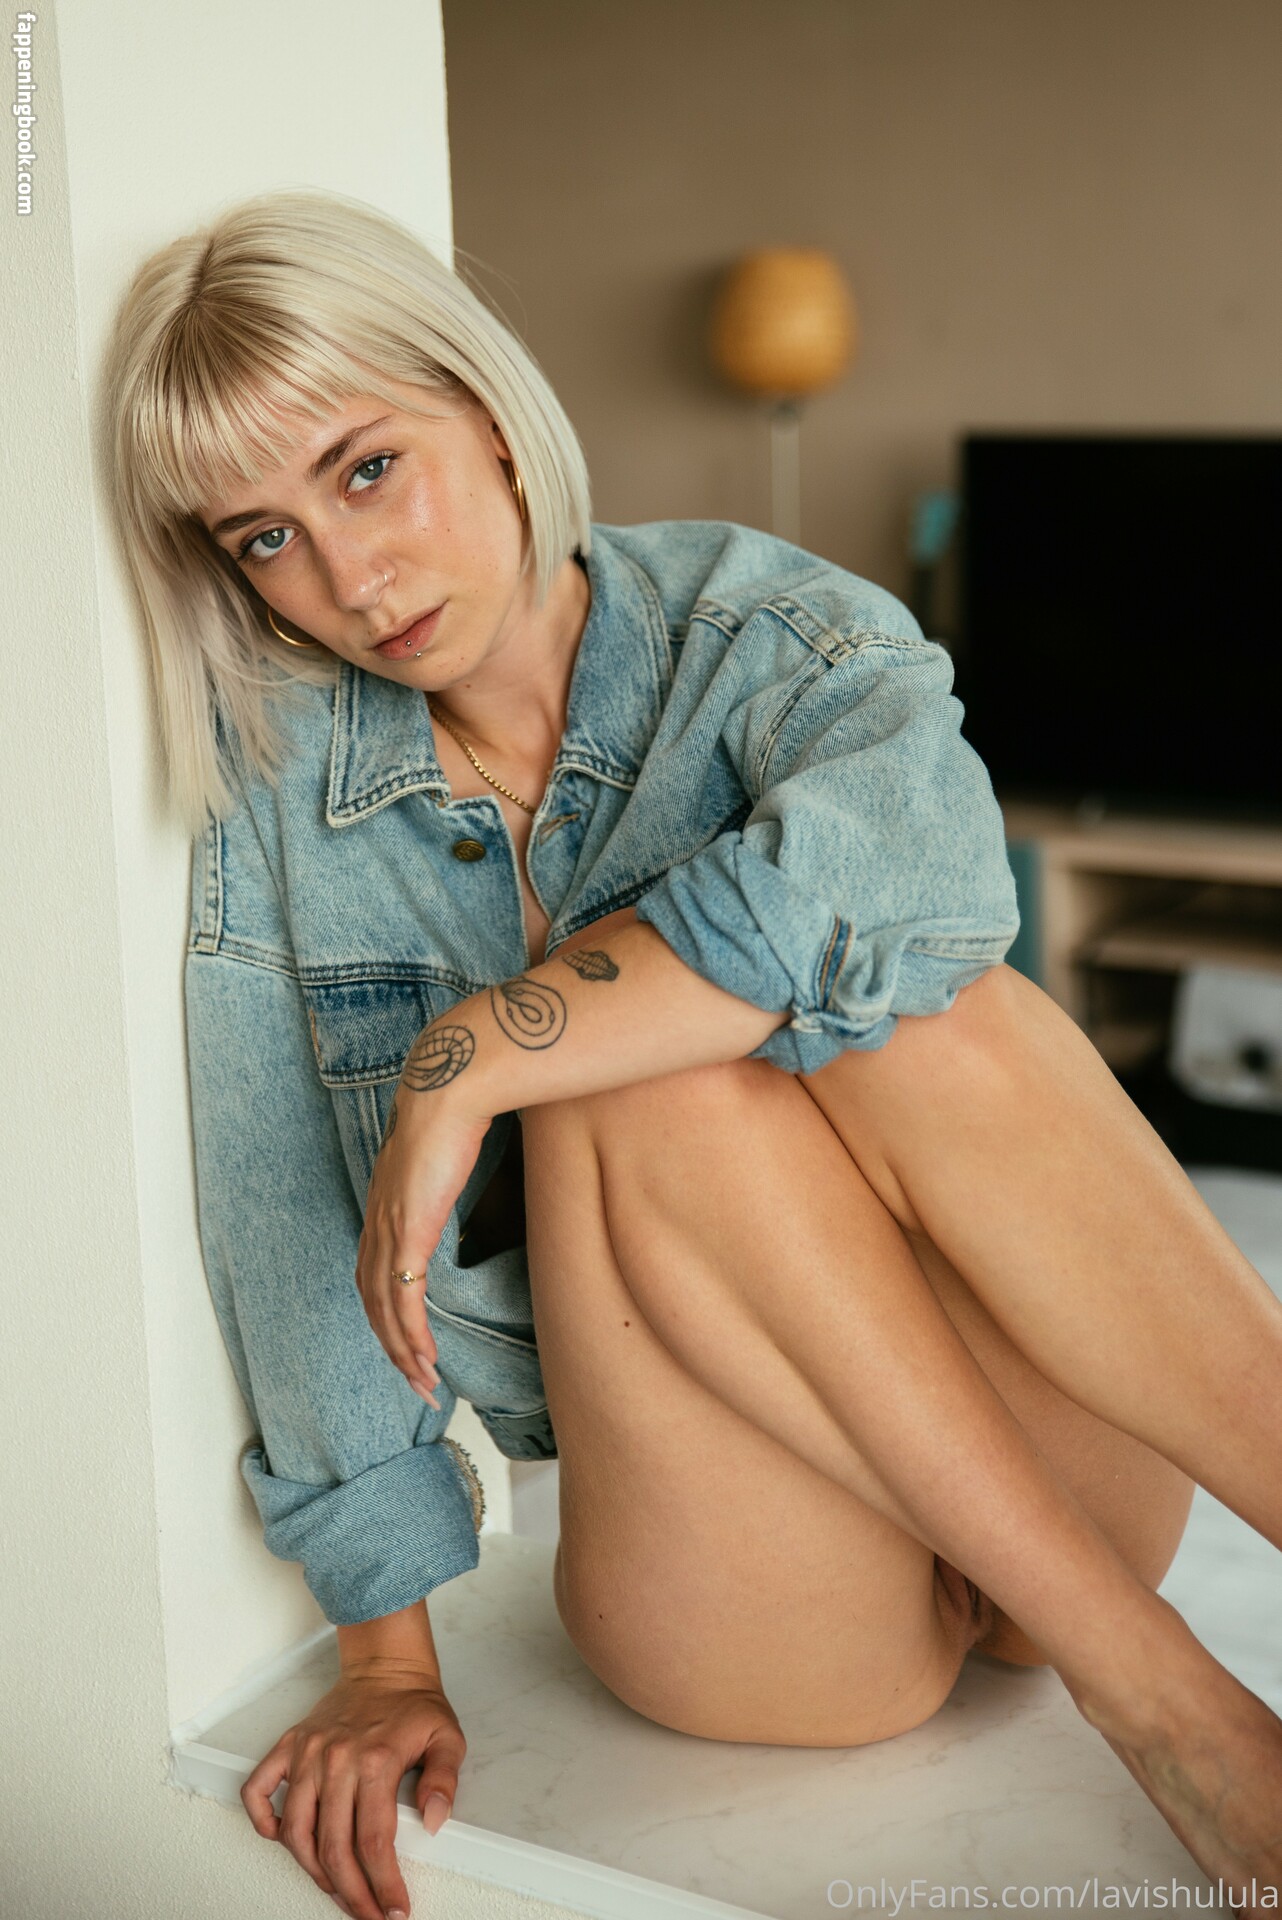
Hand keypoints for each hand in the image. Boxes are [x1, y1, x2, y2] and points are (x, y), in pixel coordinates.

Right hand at [241, 1667, 465, 1919]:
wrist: (386, 1664)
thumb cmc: (414, 1704)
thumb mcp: (447, 1737)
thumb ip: (444, 1780)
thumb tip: (435, 1820)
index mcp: (376, 1760)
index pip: (374, 1842)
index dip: (383, 1885)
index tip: (395, 1911)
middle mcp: (336, 1759)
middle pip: (334, 1848)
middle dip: (352, 1894)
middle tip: (367, 1914)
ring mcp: (308, 1753)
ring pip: (295, 1830)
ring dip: (313, 1870)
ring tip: (335, 1889)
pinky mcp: (289, 1745)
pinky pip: (257, 1789)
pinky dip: (260, 1820)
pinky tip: (281, 1840)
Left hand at [356, 1055, 488, 1401]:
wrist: (452, 1085)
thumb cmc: (456, 1109)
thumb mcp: (448, 1151)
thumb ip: (446, 1175)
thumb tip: (463, 1181)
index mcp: (385, 1204)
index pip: (374, 1274)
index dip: (386, 1314)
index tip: (407, 1341)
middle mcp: (378, 1220)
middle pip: (373, 1301)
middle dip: (392, 1348)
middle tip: (417, 1382)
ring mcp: (391, 1226)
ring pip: (386, 1309)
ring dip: (403, 1352)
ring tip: (425, 1383)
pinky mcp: (410, 1230)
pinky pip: (404, 1298)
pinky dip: (411, 1334)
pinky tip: (424, 1357)